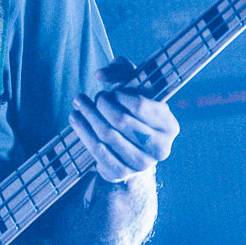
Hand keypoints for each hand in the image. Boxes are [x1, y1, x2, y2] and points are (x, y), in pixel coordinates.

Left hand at [69, 58, 178, 184]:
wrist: (131, 148)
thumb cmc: (134, 111)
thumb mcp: (135, 86)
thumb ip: (122, 71)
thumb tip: (101, 75)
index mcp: (169, 125)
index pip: (139, 105)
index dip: (119, 95)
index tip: (111, 92)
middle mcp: (160, 148)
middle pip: (120, 120)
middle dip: (100, 104)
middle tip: (92, 97)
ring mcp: (141, 164)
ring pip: (106, 135)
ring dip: (88, 115)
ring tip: (79, 103)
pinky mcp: (121, 173)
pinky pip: (97, 152)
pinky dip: (83, 132)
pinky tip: (75, 118)